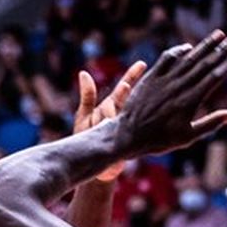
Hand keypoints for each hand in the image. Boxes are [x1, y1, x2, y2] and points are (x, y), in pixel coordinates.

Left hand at [74, 62, 146, 181]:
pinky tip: (143, 125)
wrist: (91, 163)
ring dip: (128, 112)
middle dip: (131, 93)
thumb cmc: (87, 137)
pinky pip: (134, 135)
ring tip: (123, 108)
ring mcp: (128, 130)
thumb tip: (83, 73)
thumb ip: (87, 96)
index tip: (142, 64)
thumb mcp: (84, 116)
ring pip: (132, 118)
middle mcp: (124, 116)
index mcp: (113, 106)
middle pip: (133, 101)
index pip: (126, 87)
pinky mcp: (129, 144)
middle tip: (127, 86)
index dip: (134, 75)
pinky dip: (135, 130)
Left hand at [115, 31, 226, 157]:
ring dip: (204, 46)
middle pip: (204, 64)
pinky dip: (178, 51)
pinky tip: (187, 47)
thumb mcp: (187, 137)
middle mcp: (179, 87)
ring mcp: (164, 80)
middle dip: (220, 50)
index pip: (214, 78)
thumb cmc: (159, 140)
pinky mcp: (150, 78)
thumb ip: (210, 124)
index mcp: (190, 101)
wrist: (127, 136)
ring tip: (217, 34)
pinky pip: (166, 59)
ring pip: (188, 58)